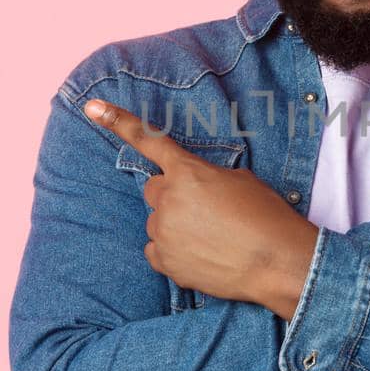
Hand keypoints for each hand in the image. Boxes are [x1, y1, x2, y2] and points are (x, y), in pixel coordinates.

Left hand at [83, 98, 318, 319]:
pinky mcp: (166, 263)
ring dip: (176, 226)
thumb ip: (207, 177)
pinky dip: (173, 252)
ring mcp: (164, 233)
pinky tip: (200, 255)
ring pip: (157, 223)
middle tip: (204, 211)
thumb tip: (197, 189)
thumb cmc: (266, 216)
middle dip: (173, 196)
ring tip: (211, 239)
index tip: (92, 108)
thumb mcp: (240, 181)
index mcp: (187, 172)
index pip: (147, 140)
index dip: (117, 121)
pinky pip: (157, 250)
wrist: (277, 261)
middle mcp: (168, 200)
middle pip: (154, 190)